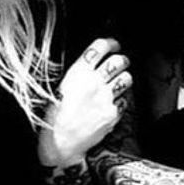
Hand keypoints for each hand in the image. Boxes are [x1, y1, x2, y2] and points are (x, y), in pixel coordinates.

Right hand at [38, 38, 131, 168]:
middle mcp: (93, 83)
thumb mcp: (62, 86)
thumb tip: (95, 63)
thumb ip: (80, 73)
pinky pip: (124, 100)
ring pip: (126, 79)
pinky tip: (111, 104)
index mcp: (78, 73)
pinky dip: (120, 100)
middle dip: (122, 60)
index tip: (114, 45)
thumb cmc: (57, 114)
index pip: (100, 47)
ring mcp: (104, 98)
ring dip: (124, 79)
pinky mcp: (112, 113)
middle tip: (120, 64)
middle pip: (118, 61)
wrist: (61, 141)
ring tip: (118, 83)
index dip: (111, 43)